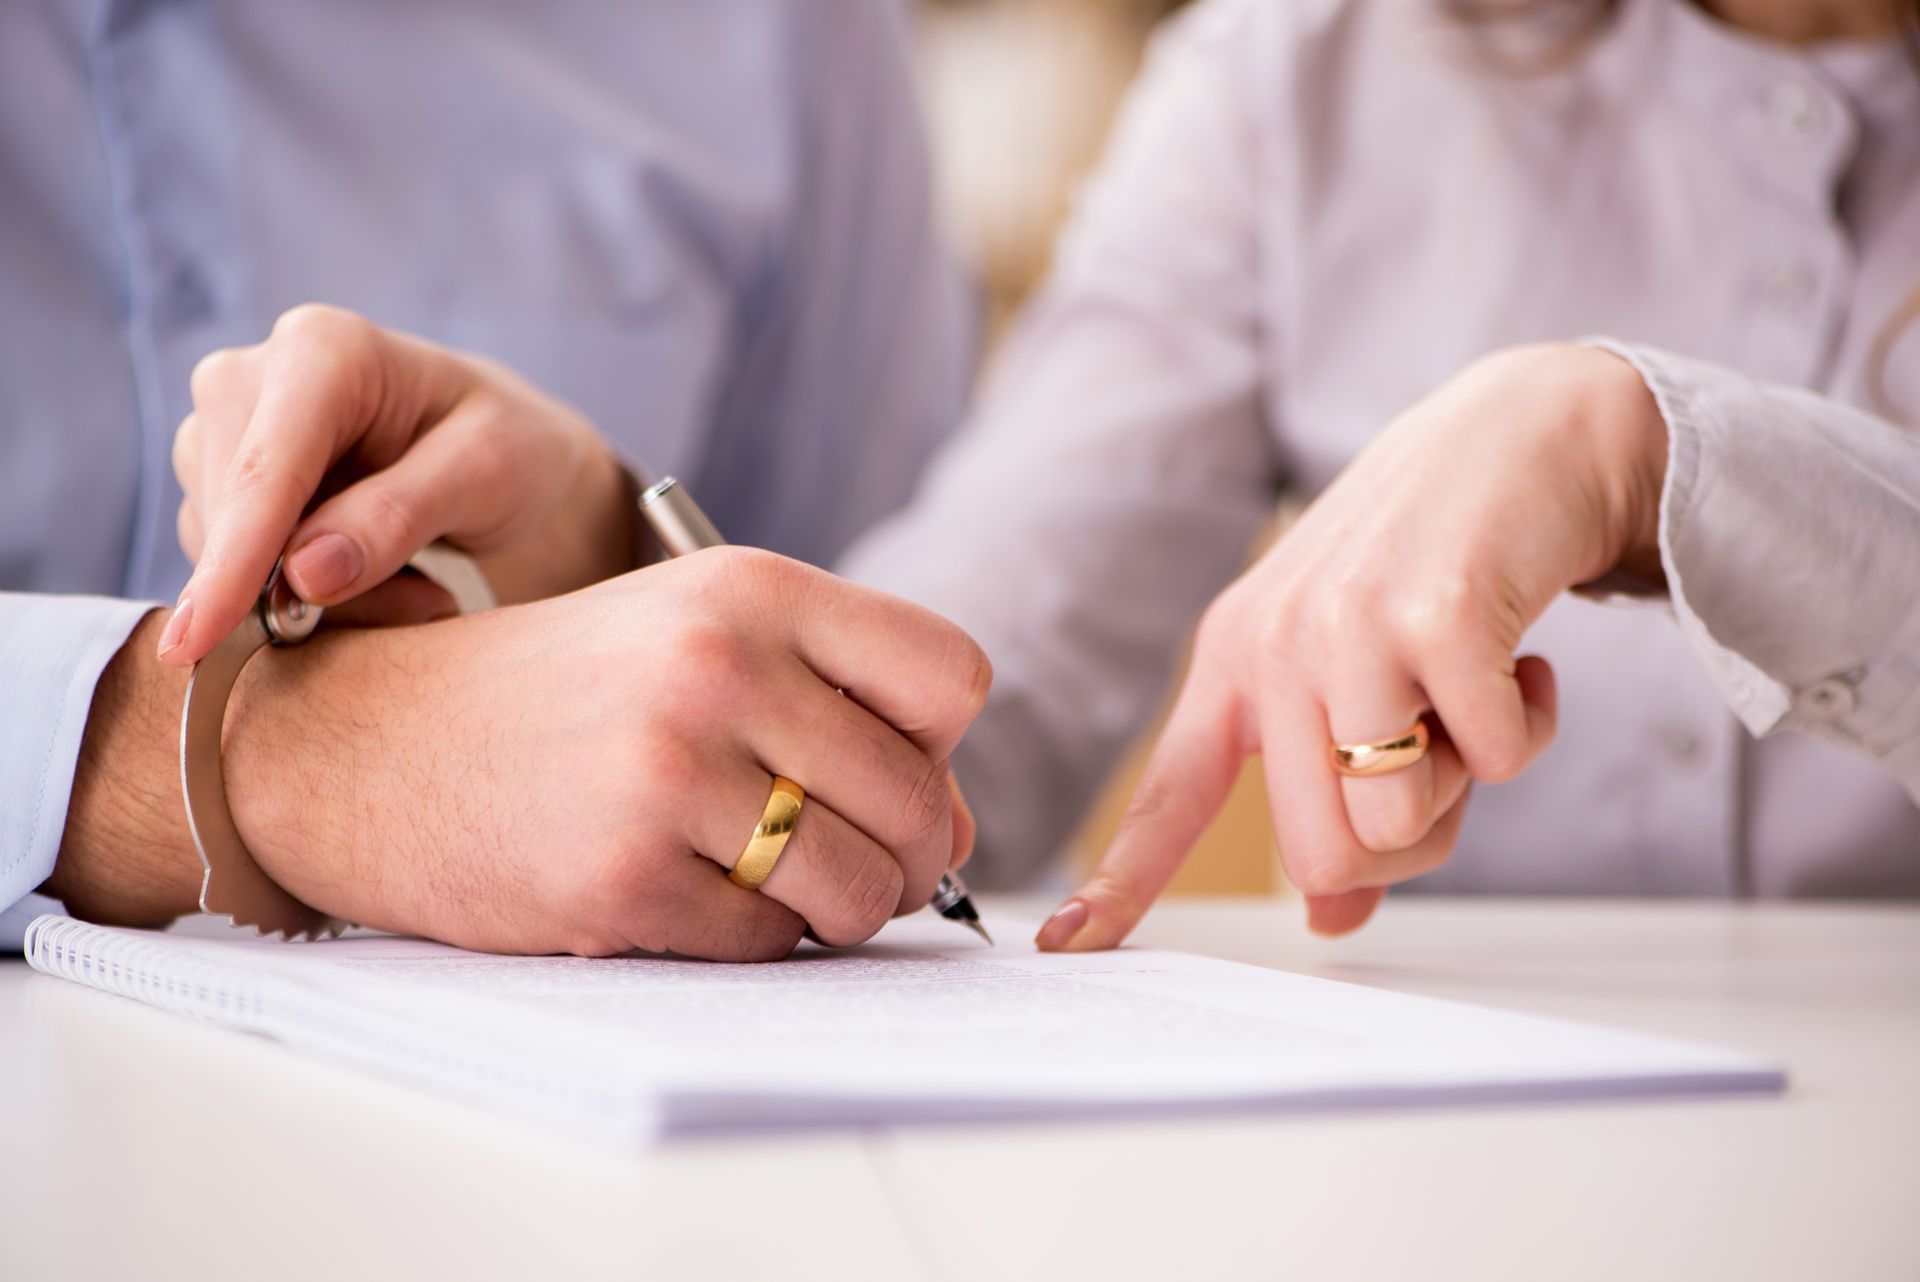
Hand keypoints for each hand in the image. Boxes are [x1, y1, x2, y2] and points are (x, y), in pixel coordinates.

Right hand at [159, 303, 636, 665]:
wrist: (502, 453)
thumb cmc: (510, 447)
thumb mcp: (487, 474)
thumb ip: (399, 516)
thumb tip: (302, 573)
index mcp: (322, 349)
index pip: (265, 469)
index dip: (234, 558)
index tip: (203, 638)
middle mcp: (251, 379)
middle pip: (234, 516)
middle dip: (312, 587)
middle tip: (429, 604)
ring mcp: (226, 433)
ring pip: (226, 552)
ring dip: (319, 598)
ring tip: (421, 585)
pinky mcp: (221, 487)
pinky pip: (234, 569)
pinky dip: (307, 597)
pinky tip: (383, 580)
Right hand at [221, 550, 989, 957]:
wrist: (364, 742)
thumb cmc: (556, 693)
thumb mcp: (694, 640)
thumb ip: (834, 708)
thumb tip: (959, 833)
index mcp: (750, 589)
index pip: (952, 676)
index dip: (937, 740)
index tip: (885, 761)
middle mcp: (718, 666)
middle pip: (921, 802)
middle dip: (907, 854)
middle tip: (854, 861)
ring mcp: (668, 774)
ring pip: (857, 889)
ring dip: (841, 909)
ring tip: (784, 885)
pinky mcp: (621, 877)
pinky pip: (768, 944)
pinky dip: (753, 940)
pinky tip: (696, 898)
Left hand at [1038, 344, 1666, 949]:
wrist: (1523, 431)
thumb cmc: (1430, 565)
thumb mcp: (1356, 667)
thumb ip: (1333, 784)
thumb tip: (1330, 921)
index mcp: (1235, 660)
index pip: (1168, 796)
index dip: (1123, 881)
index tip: (1068, 946)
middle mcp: (1274, 644)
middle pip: (1323, 858)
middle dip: (1406, 844)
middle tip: (1443, 759)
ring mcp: (1348, 627)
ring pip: (1401, 824)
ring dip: (1467, 782)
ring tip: (1473, 694)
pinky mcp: (1437, 615)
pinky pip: (1500, 763)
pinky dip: (1528, 727)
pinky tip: (1522, 656)